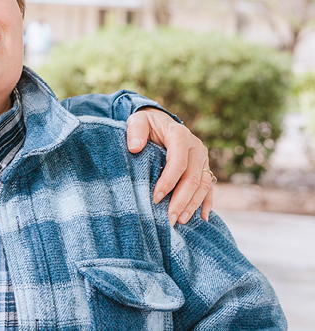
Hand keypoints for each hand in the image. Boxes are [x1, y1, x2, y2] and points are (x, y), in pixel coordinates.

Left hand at [127, 108, 212, 224]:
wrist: (160, 121)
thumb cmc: (146, 124)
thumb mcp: (137, 121)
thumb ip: (135, 131)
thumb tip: (135, 148)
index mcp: (180, 135)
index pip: (178, 163)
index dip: (168, 182)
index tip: (155, 198)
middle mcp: (196, 147)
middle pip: (193, 178)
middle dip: (181, 200)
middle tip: (170, 218)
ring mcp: (203, 158)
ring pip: (203, 185)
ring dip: (192, 204)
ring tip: (180, 220)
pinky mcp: (204, 167)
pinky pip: (209, 186)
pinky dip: (206, 202)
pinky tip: (202, 218)